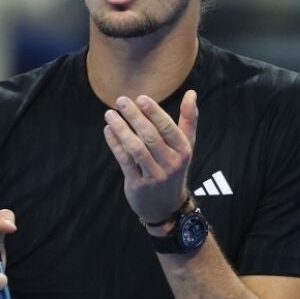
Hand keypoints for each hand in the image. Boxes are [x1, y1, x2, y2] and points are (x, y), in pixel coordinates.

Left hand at [102, 91, 198, 224]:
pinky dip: (114, 144)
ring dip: (121, 129)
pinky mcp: (137, 184)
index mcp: (184, 151)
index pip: (168, 128)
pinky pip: (124, 160)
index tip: (140, 98)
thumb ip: (188, 119)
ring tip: (109, 114)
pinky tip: (108, 130)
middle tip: (121, 100)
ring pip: (136, 148)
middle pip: (150, 136)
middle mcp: (171, 163)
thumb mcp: (186, 145)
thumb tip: (191, 92)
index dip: (154, 112)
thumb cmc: (174, 166)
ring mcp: (154, 175)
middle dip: (134, 117)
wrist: (166, 206)